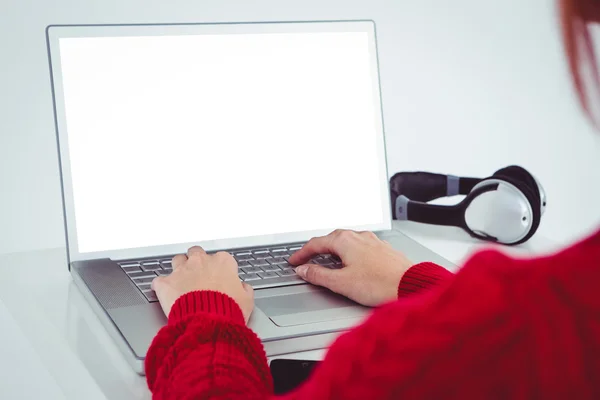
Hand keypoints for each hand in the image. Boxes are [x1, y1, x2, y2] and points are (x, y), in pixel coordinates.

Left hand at [151, 246, 253, 322]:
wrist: (208, 323)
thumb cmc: (228, 311)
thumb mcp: (247, 300)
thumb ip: (244, 290)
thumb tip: (243, 288)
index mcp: (223, 263)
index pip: (221, 258)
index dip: (219, 269)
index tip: (220, 277)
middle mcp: (201, 262)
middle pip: (196, 252)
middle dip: (197, 262)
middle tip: (199, 275)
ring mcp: (182, 271)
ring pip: (177, 260)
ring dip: (179, 269)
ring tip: (181, 280)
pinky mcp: (166, 283)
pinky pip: (159, 281)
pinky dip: (162, 286)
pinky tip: (164, 292)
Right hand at [288, 230, 412, 306]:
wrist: (411, 286)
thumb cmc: (381, 284)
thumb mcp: (341, 282)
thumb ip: (319, 275)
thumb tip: (304, 270)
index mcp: (345, 240)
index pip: (316, 244)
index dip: (302, 253)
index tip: (294, 261)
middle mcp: (360, 237)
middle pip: (331, 239)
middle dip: (317, 249)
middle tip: (306, 259)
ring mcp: (373, 242)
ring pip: (347, 241)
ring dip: (334, 250)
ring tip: (327, 261)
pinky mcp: (384, 250)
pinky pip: (360, 247)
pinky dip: (349, 254)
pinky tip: (352, 264)